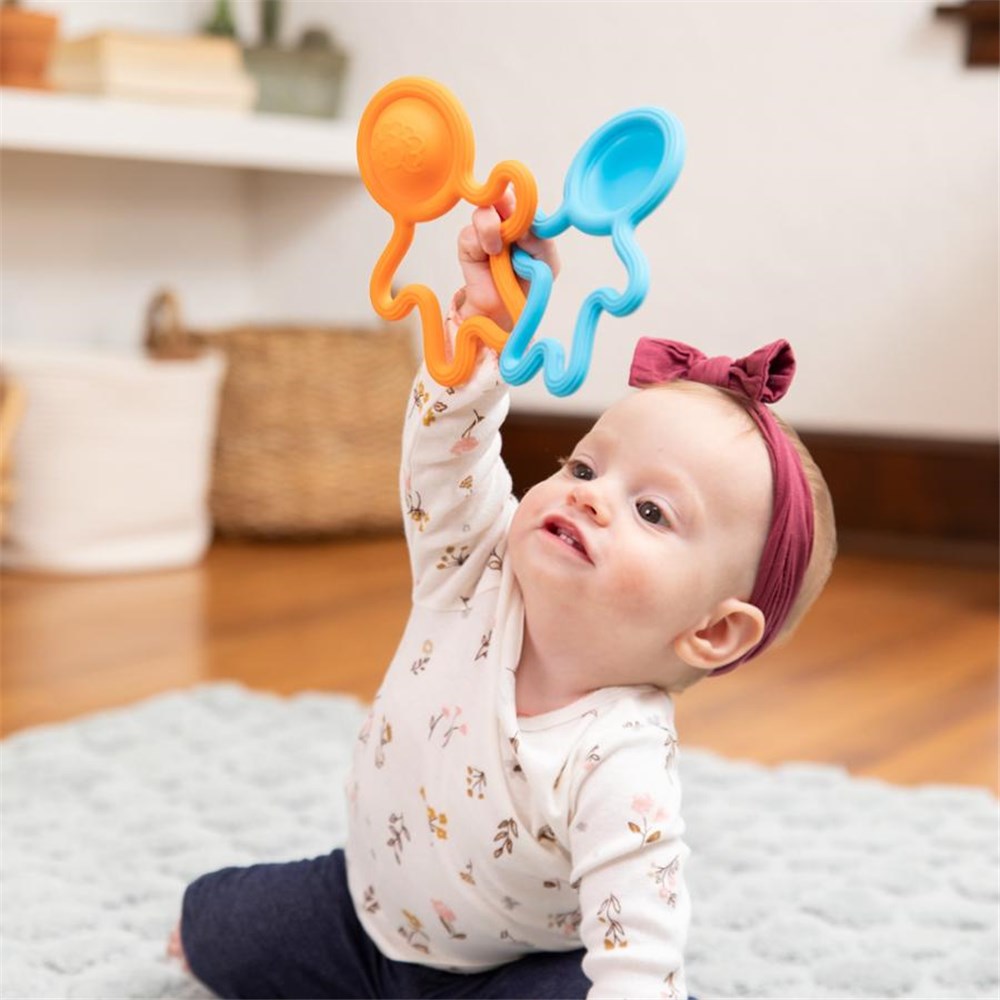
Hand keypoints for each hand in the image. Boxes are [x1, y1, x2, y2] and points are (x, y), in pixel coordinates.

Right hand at [454, 187, 559, 331]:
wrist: (507, 309)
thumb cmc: (528, 282)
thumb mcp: (547, 262)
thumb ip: (541, 241)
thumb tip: (523, 229)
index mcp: (526, 220)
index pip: (524, 198)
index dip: (525, 200)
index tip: (527, 212)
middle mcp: (504, 219)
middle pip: (501, 196)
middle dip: (506, 203)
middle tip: (510, 214)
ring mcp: (485, 230)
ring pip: (483, 211)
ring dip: (492, 227)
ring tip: (499, 249)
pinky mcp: (468, 244)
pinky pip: (469, 234)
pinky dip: (481, 243)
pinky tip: (490, 255)